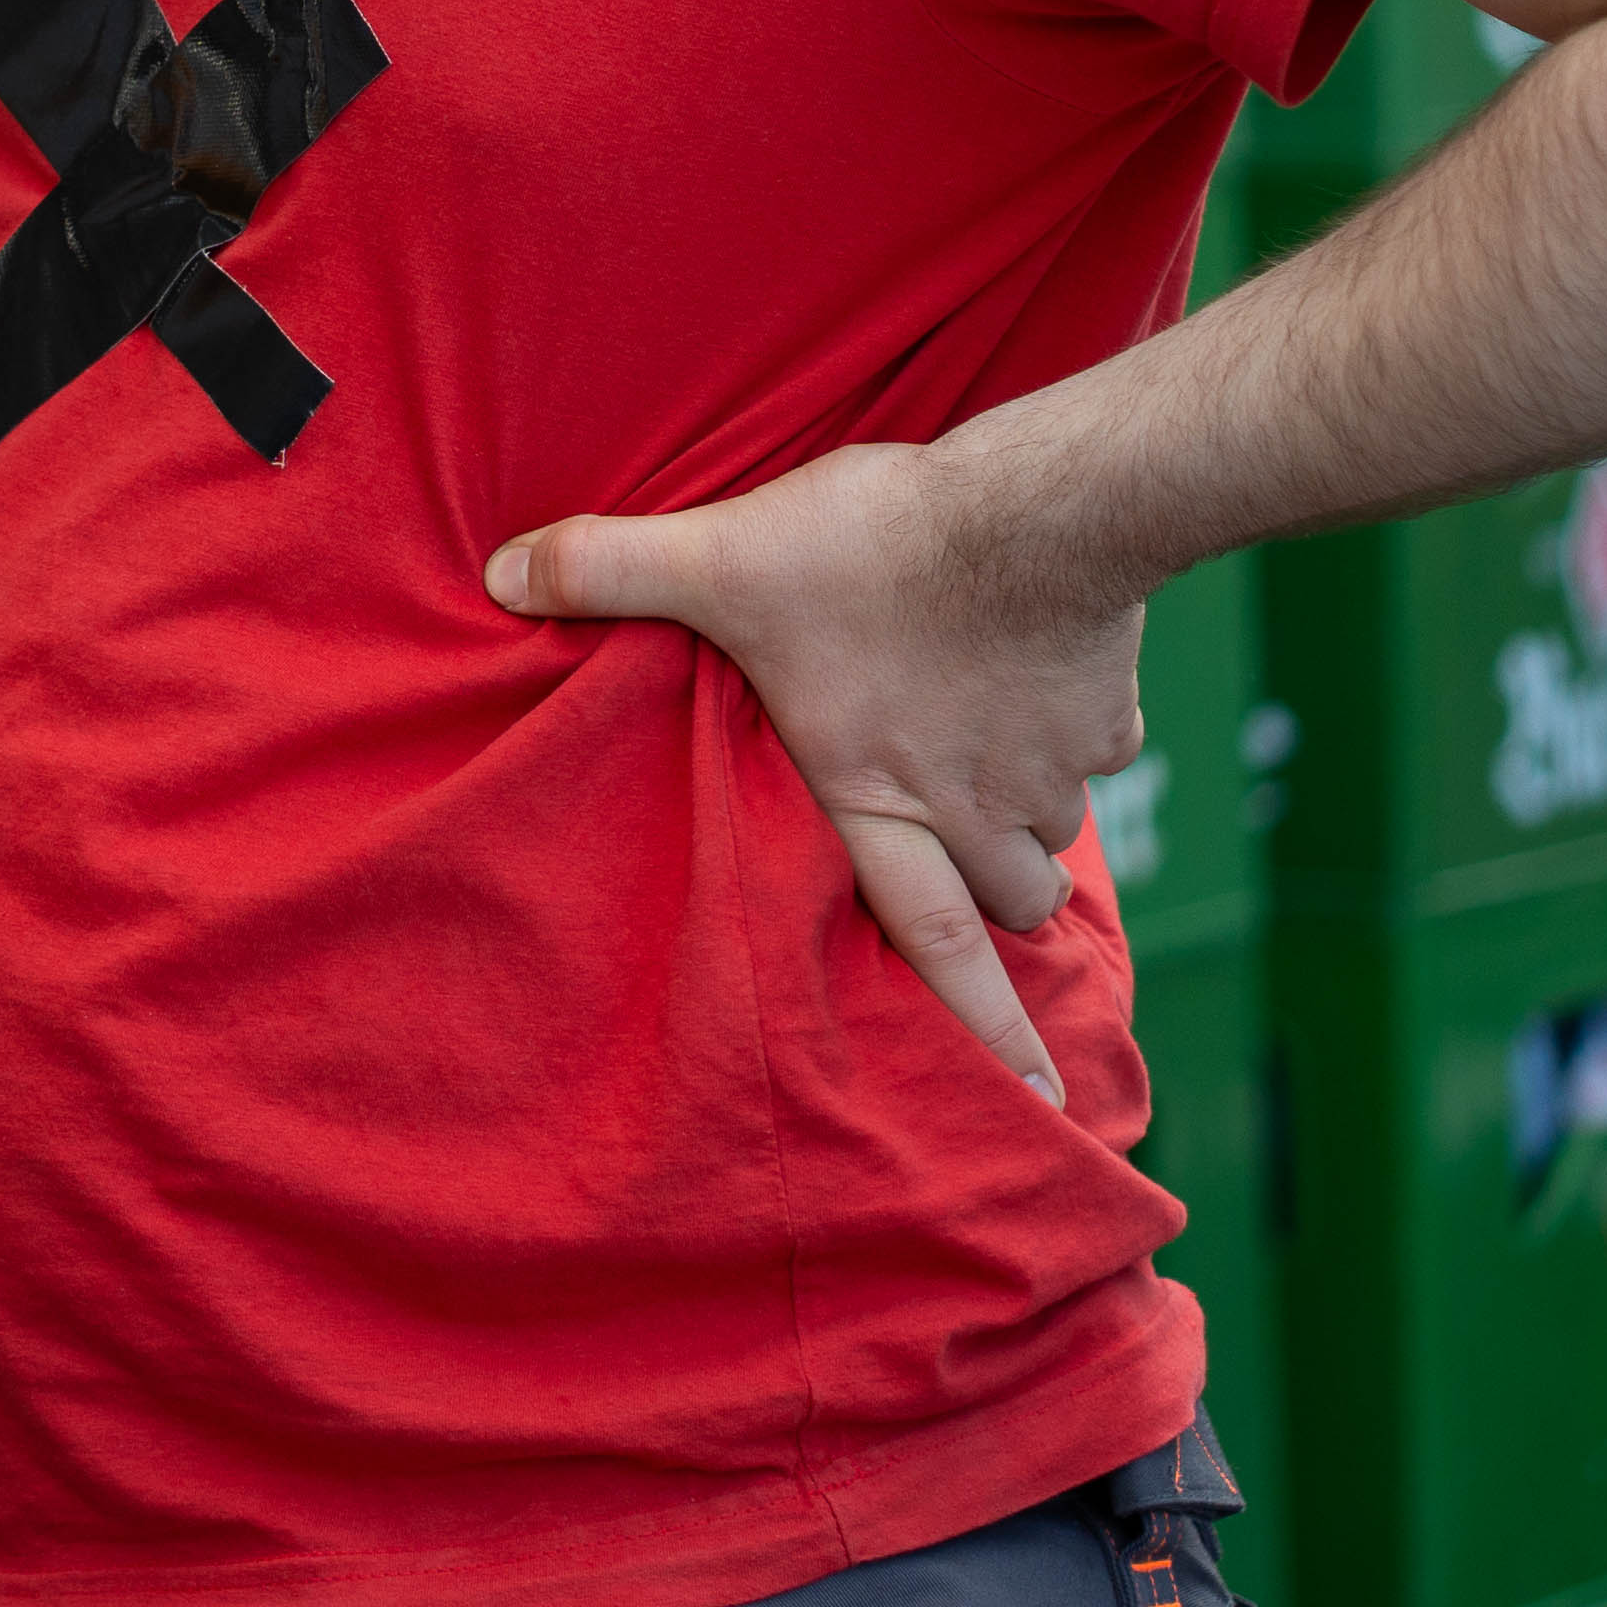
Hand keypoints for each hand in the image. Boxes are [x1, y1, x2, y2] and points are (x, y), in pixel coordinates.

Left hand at [487, 435, 1142, 1102]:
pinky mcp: (1108, 714)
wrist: (1038, 510)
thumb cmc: (874, 548)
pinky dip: (1078, 728)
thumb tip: (498, 573)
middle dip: (1001, 910)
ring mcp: (1050, 769)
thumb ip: (607, 568)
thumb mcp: (719, 555)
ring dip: (1030, 819)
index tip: (1037, 1096)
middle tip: (987, 893)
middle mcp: (972, 809)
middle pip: (1010, 903)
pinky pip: (1102, 746)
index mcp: (875, 799)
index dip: (978, 1028)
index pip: (927, 944)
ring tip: (995, 768)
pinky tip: (1044, 673)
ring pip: (1055, 834)